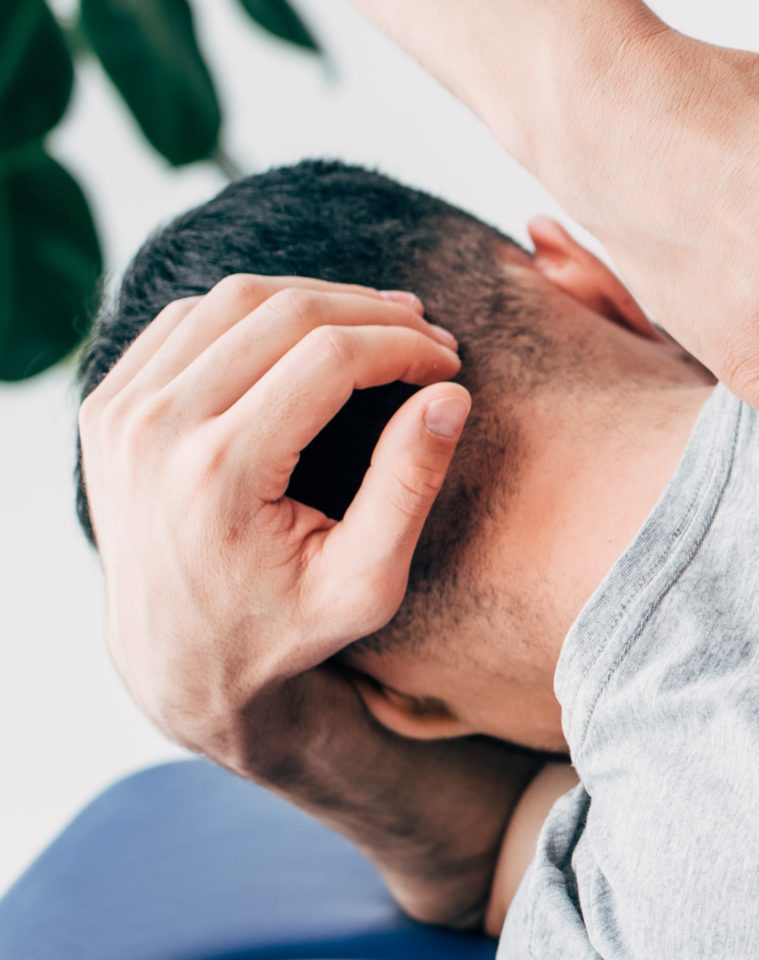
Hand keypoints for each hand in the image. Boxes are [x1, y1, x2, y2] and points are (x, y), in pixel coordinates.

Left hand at [79, 275, 468, 764]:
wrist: (175, 660)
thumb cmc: (283, 629)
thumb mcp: (366, 583)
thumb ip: (409, 486)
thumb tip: (450, 395)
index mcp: (220, 472)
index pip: (329, 356)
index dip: (404, 347)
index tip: (449, 365)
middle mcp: (156, 430)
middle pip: (283, 313)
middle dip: (373, 313)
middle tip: (429, 336)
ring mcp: (120, 412)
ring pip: (233, 299)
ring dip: (318, 299)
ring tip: (379, 325)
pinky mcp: (106, 404)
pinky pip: (186, 319)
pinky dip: (254, 312)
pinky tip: (305, 336)